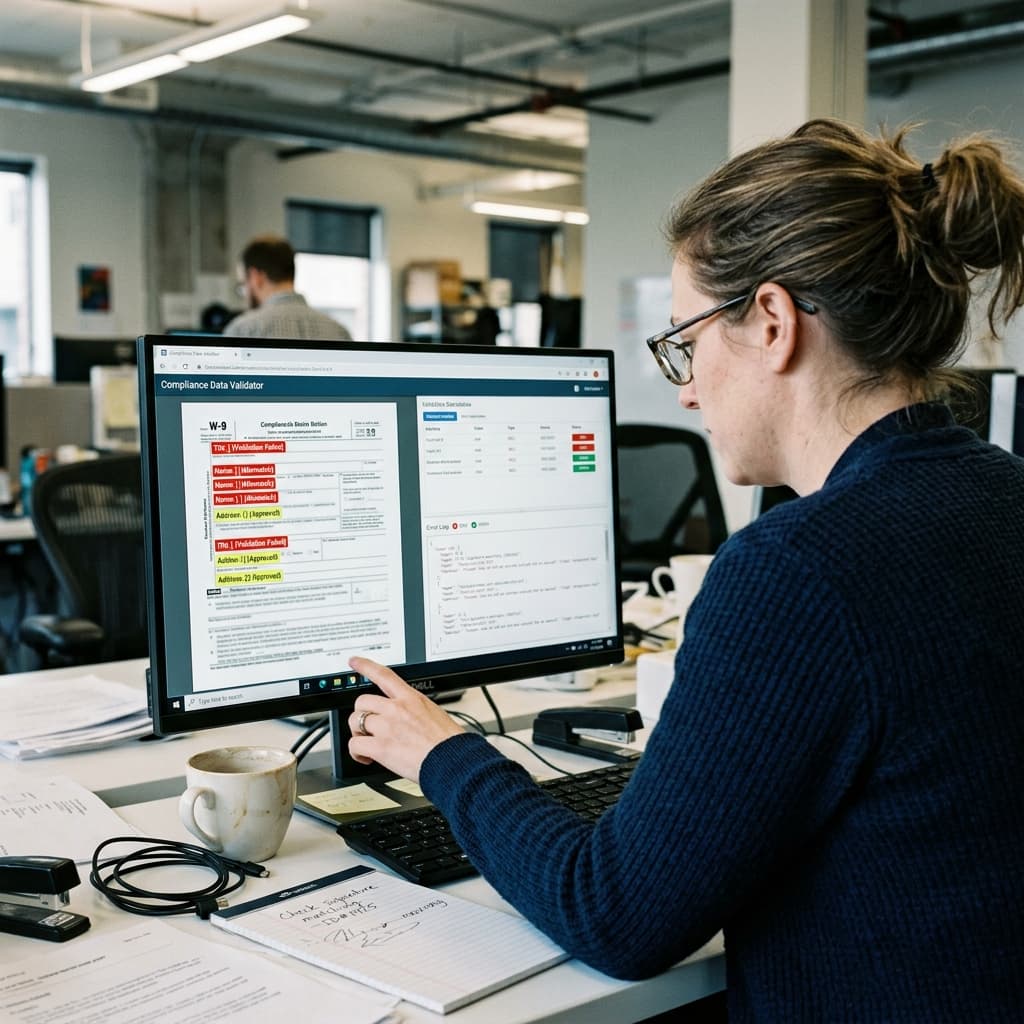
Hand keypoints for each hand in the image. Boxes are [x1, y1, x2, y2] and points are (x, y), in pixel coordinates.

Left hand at [347, 656, 464, 782]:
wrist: (452, 760)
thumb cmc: (448, 742)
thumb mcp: (433, 713)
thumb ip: (414, 710)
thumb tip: (406, 718)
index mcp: (411, 698)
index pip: (384, 675)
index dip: (366, 666)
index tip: (354, 661)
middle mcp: (396, 709)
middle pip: (362, 701)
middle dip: (361, 714)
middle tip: (367, 728)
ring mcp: (387, 727)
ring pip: (355, 721)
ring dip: (358, 734)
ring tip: (367, 744)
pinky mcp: (381, 747)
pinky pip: (355, 745)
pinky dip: (356, 753)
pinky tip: (366, 758)